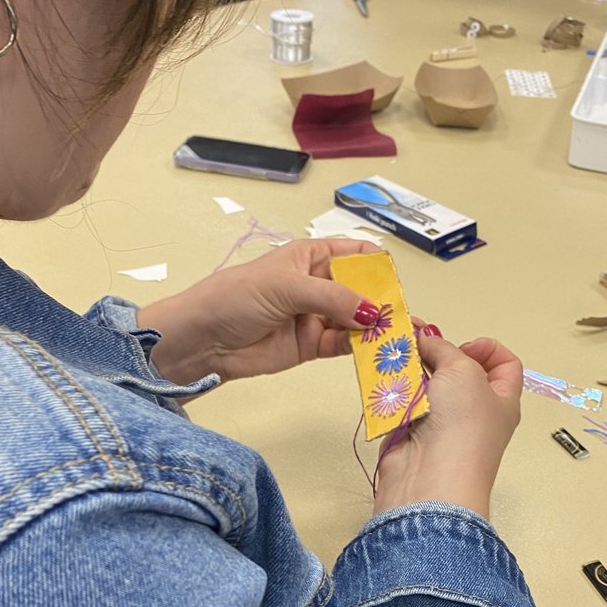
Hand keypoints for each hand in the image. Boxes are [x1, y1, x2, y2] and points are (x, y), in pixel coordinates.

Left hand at [137, 239, 381, 385]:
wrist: (202, 340)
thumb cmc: (234, 298)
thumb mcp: (285, 287)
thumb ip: (332, 297)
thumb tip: (371, 311)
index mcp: (311, 256)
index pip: (356, 255)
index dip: (378, 267)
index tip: (394, 284)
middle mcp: (318, 285)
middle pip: (363, 290)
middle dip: (383, 302)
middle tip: (403, 317)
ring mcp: (317, 316)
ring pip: (357, 321)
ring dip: (377, 329)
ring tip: (398, 338)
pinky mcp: (312, 346)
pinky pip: (344, 345)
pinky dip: (362, 349)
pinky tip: (376, 351)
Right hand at [372, 331, 522, 519]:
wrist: (430, 479)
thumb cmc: (463, 429)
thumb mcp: (462, 370)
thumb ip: (444, 348)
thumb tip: (427, 339)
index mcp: (501, 400)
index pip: (505, 365)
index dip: (488, 349)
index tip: (464, 347)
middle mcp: (474, 414)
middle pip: (458, 372)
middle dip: (438, 355)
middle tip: (421, 345)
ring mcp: (442, 424)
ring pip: (426, 385)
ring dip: (412, 371)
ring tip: (401, 362)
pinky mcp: (411, 432)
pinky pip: (402, 402)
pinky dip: (394, 390)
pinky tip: (388, 382)